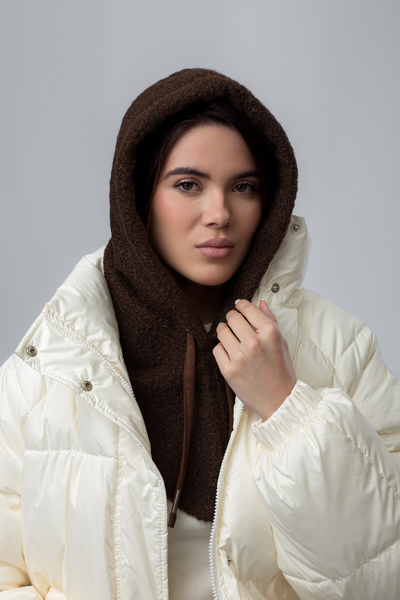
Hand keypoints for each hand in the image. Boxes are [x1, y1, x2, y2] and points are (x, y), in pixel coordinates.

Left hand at [213, 299, 296, 419]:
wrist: (279, 400)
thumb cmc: (282, 370)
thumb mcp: (281, 342)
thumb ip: (270, 320)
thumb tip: (260, 302)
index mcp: (270, 333)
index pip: (247, 308)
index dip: (241, 304)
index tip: (239, 305)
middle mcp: (254, 343)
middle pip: (232, 318)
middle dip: (232, 317)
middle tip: (234, 321)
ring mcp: (240, 357)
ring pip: (221, 331)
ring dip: (225, 331)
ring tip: (231, 337)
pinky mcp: (228, 370)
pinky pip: (217, 349)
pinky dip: (222, 349)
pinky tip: (231, 353)